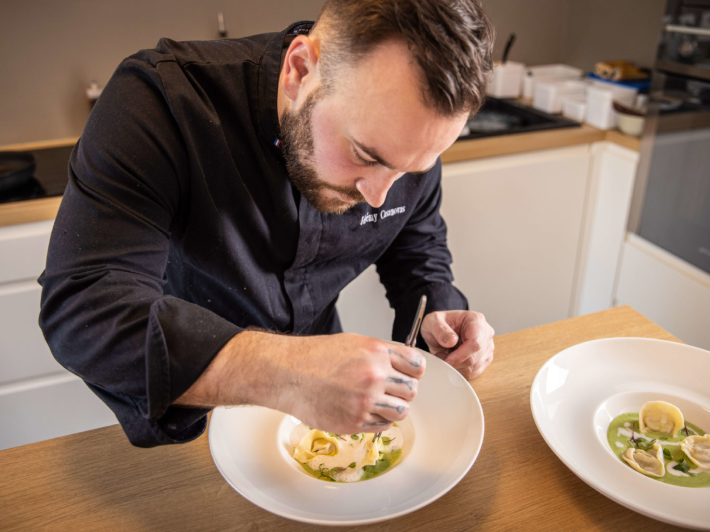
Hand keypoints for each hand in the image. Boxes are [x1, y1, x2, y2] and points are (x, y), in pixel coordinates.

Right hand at [275, 333, 425, 433]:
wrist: (288, 373)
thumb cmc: (315, 356)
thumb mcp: (354, 343)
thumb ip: (380, 355)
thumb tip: (401, 367)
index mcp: (377, 352)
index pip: (417, 366)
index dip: (413, 372)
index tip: (407, 375)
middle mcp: (375, 376)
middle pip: (412, 391)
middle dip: (402, 392)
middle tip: (388, 391)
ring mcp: (365, 400)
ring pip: (401, 412)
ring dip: (392, 409)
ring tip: (376, 403)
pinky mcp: (355, 421)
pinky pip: (382, 426)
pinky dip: (376, 421)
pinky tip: (362, 410)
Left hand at [420, 310, 493, 379]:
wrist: (441, 329)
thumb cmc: (439, 323)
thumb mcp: (433, 321)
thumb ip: (440, 329)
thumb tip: (452, 341)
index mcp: (476, 320)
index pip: (475, 343)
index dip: (461, 355)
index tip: (447, 360)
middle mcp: (485, 333)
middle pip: (475, 357)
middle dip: (455, 361)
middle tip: (440, 355)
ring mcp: (487, 347)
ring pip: (474, 367)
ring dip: (456, 366)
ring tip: (445, 356)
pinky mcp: (484, 359)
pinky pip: (473, 372)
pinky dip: (460, 370)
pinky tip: (452, 360)